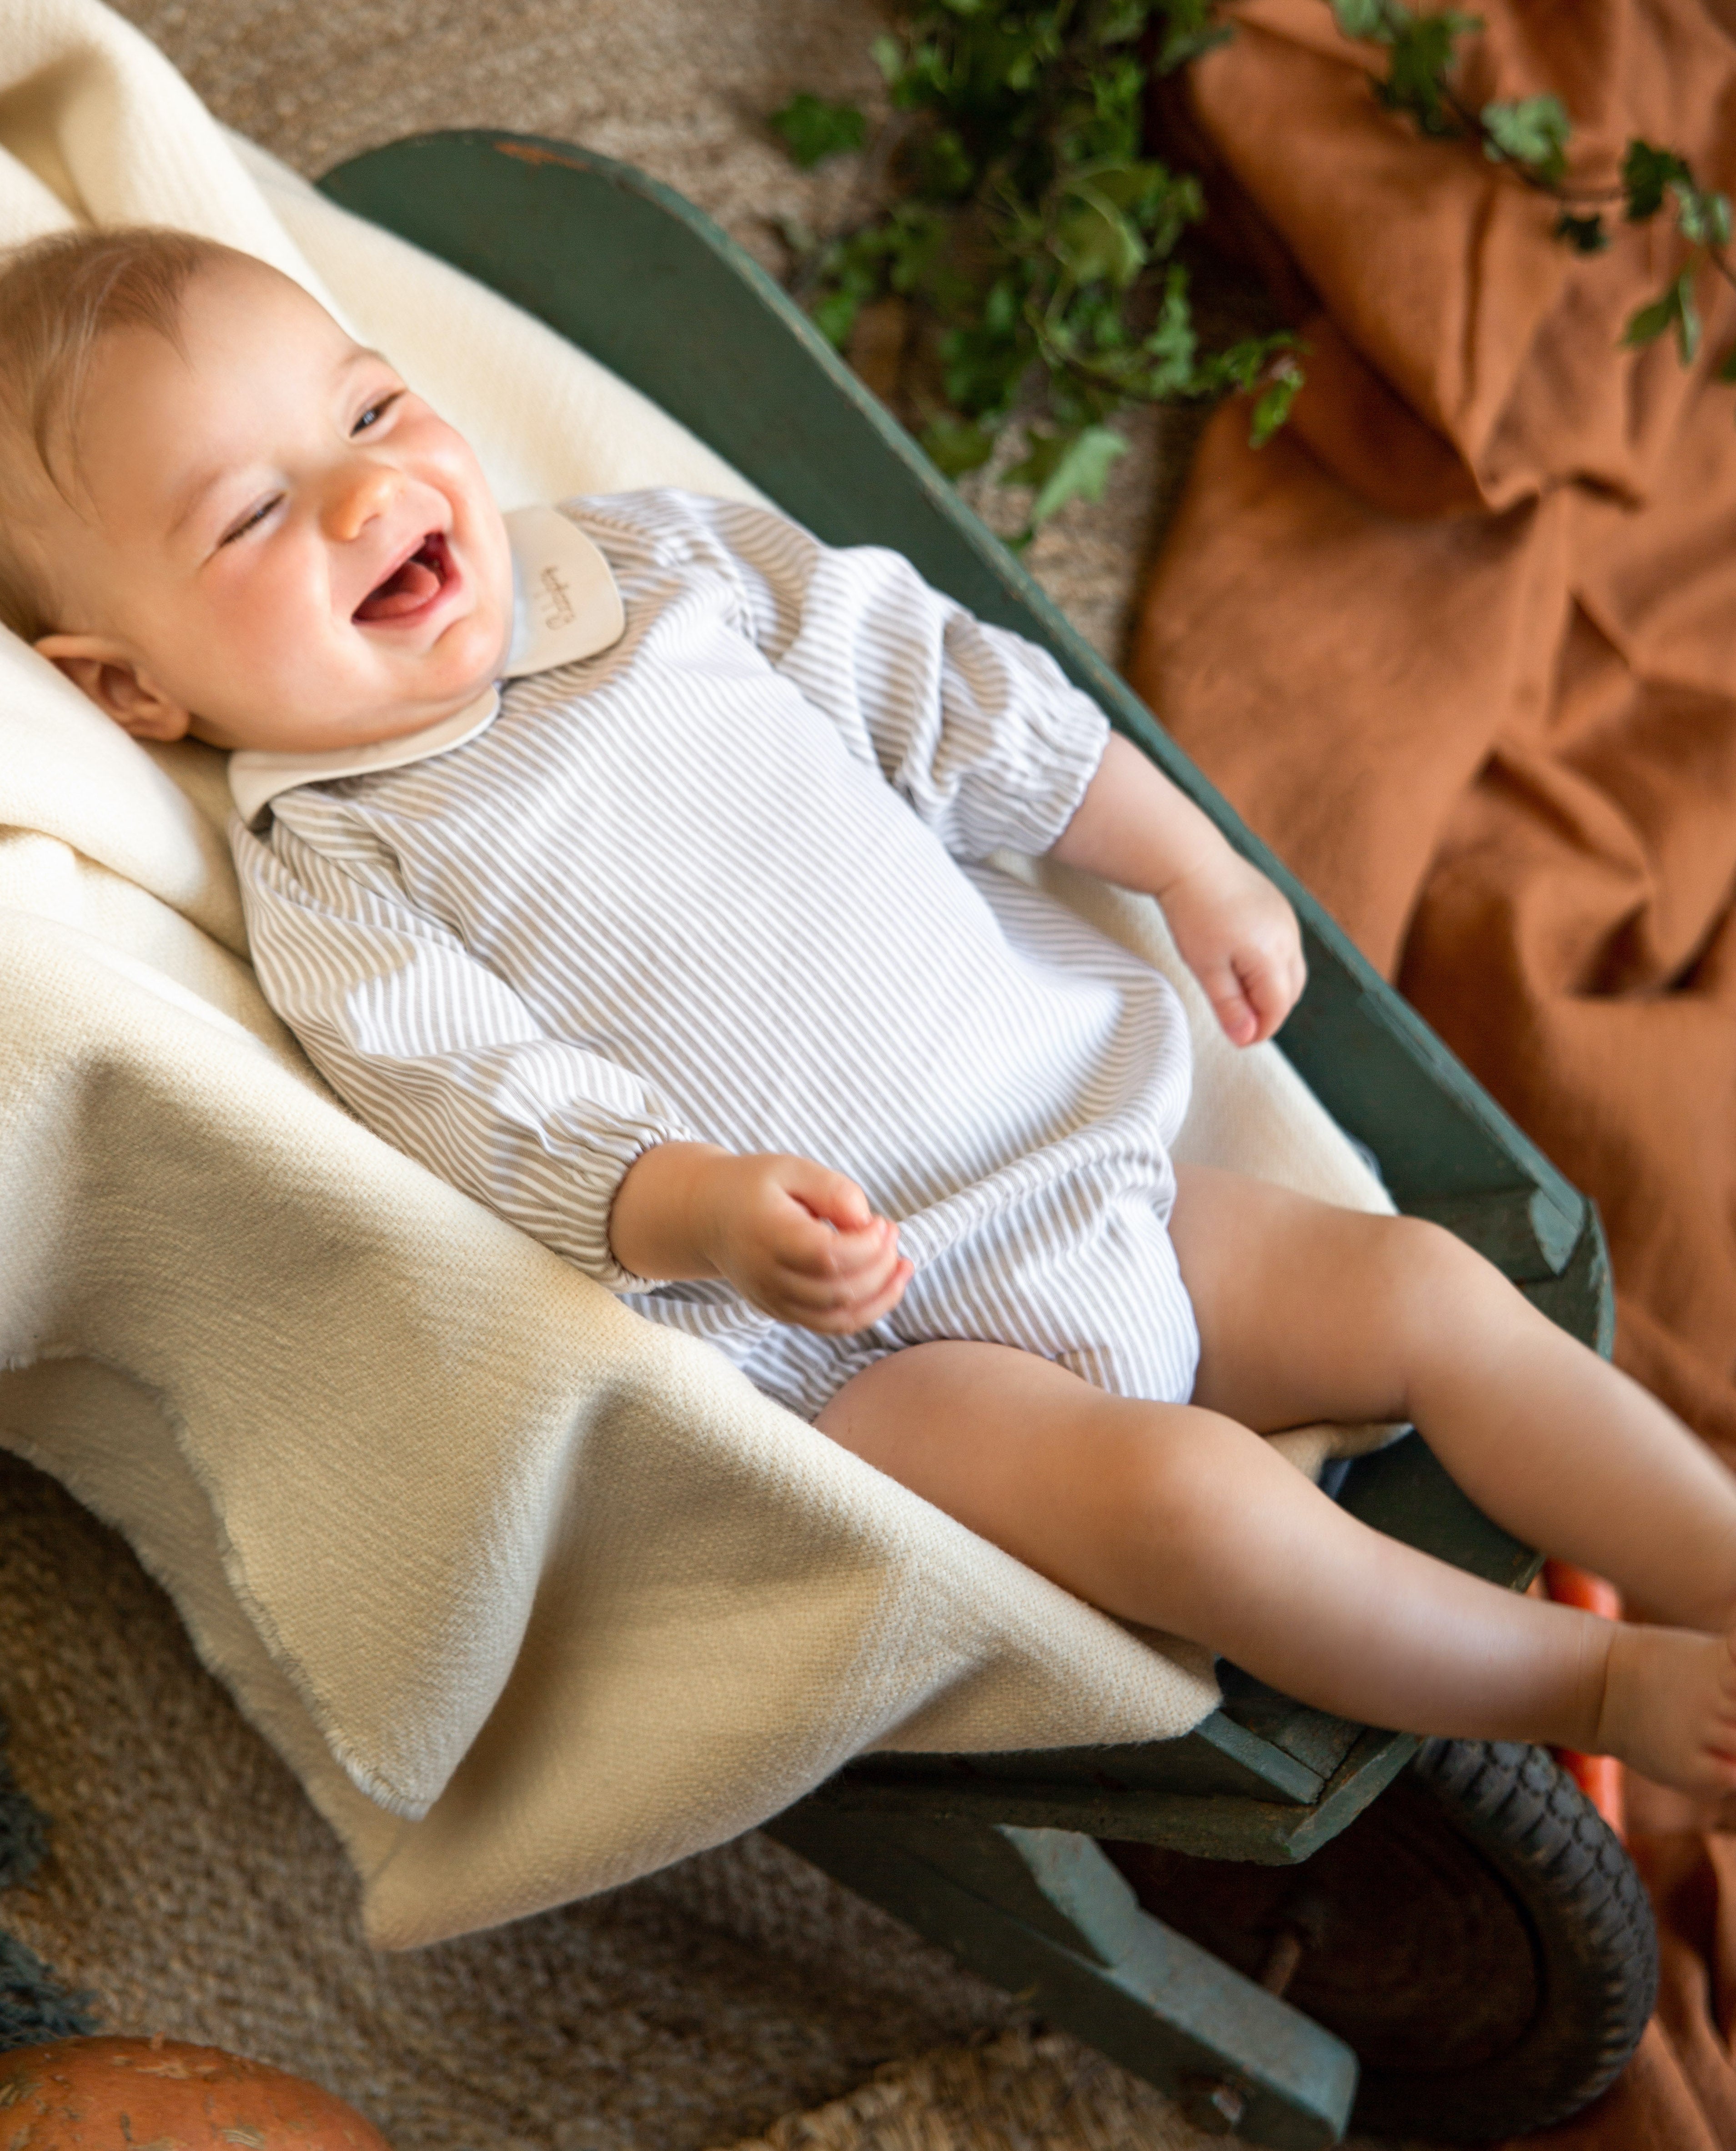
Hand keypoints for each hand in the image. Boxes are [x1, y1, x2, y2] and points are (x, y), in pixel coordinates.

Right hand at [610, 1144, 912, 1331]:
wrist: (707, 1216)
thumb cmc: (754, 1186)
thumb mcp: (791, 1169)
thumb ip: (832, 1190)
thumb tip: (868, 1221)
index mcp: (768, 1235)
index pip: (827, 1256)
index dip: (867, 1245)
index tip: (882, 1222)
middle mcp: (768, 1276)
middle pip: (838, 1290)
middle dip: (880, 1265)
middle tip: (891, 1233)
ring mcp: (774, 1300)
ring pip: (839, 1317)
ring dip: (882, 1295)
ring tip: (902, 1264)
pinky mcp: (782, 1312)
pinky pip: (831, 1326)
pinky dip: (867, 1312)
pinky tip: (888, 1285)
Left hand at [1159, 845, 1305, 1046]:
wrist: (1191, 861)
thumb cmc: (1193, 913)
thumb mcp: (1205, 967)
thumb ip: (1229, 1005)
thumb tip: (1246, 1038)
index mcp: (1271, 955)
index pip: (1277, 1007)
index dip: (1260, 1030)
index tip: (1239, 1041)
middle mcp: (1288, 937)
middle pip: (1291, 992)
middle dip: (1269, 1012)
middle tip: (1237, 1020)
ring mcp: (1287, 920)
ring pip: (1291, 970)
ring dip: (1271, 988)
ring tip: (1237, 991)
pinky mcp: (1280, 907)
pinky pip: (1285, 947)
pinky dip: (1271, 965)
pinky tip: (1241, 961)